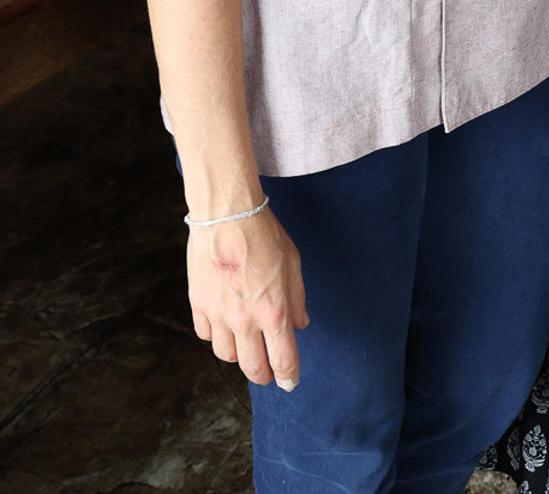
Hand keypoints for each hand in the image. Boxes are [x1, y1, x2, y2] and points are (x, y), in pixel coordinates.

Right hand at [187, 207, 308, 388]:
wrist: (227, 214)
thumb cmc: (264, 234)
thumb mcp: (293, 262)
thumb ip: (298, 298)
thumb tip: (300, 325)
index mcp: (273, 311)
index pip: (282, 359)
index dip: (288, 376)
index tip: (290, 383)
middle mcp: (245, 320)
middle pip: (252, 367)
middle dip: (262, 375)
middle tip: (267, 373)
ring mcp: (218, 315)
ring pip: (226, 355)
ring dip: (238, 355)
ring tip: (246, 345)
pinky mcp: (198, 305)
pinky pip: (206, 335)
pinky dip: (216, 336)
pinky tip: (224, 326)